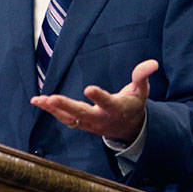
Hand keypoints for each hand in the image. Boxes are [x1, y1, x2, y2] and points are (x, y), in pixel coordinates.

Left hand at [29, 59, 156, 143]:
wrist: (129, 128)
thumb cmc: (134, 104)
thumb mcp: (142, 90)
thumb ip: (142, 76)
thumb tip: (153, 63)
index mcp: (117, 108)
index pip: (107, 102)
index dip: (98, 97)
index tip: (88, 89)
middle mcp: (101, 118)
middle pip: (82, 113)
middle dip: (67, 106)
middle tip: (53, 98)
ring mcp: (90, 123)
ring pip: (70, 118)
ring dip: (54, 109)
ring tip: (40, 100)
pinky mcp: (82, 124)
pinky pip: (65, 119)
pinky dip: (52, 111)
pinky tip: (39, 102)